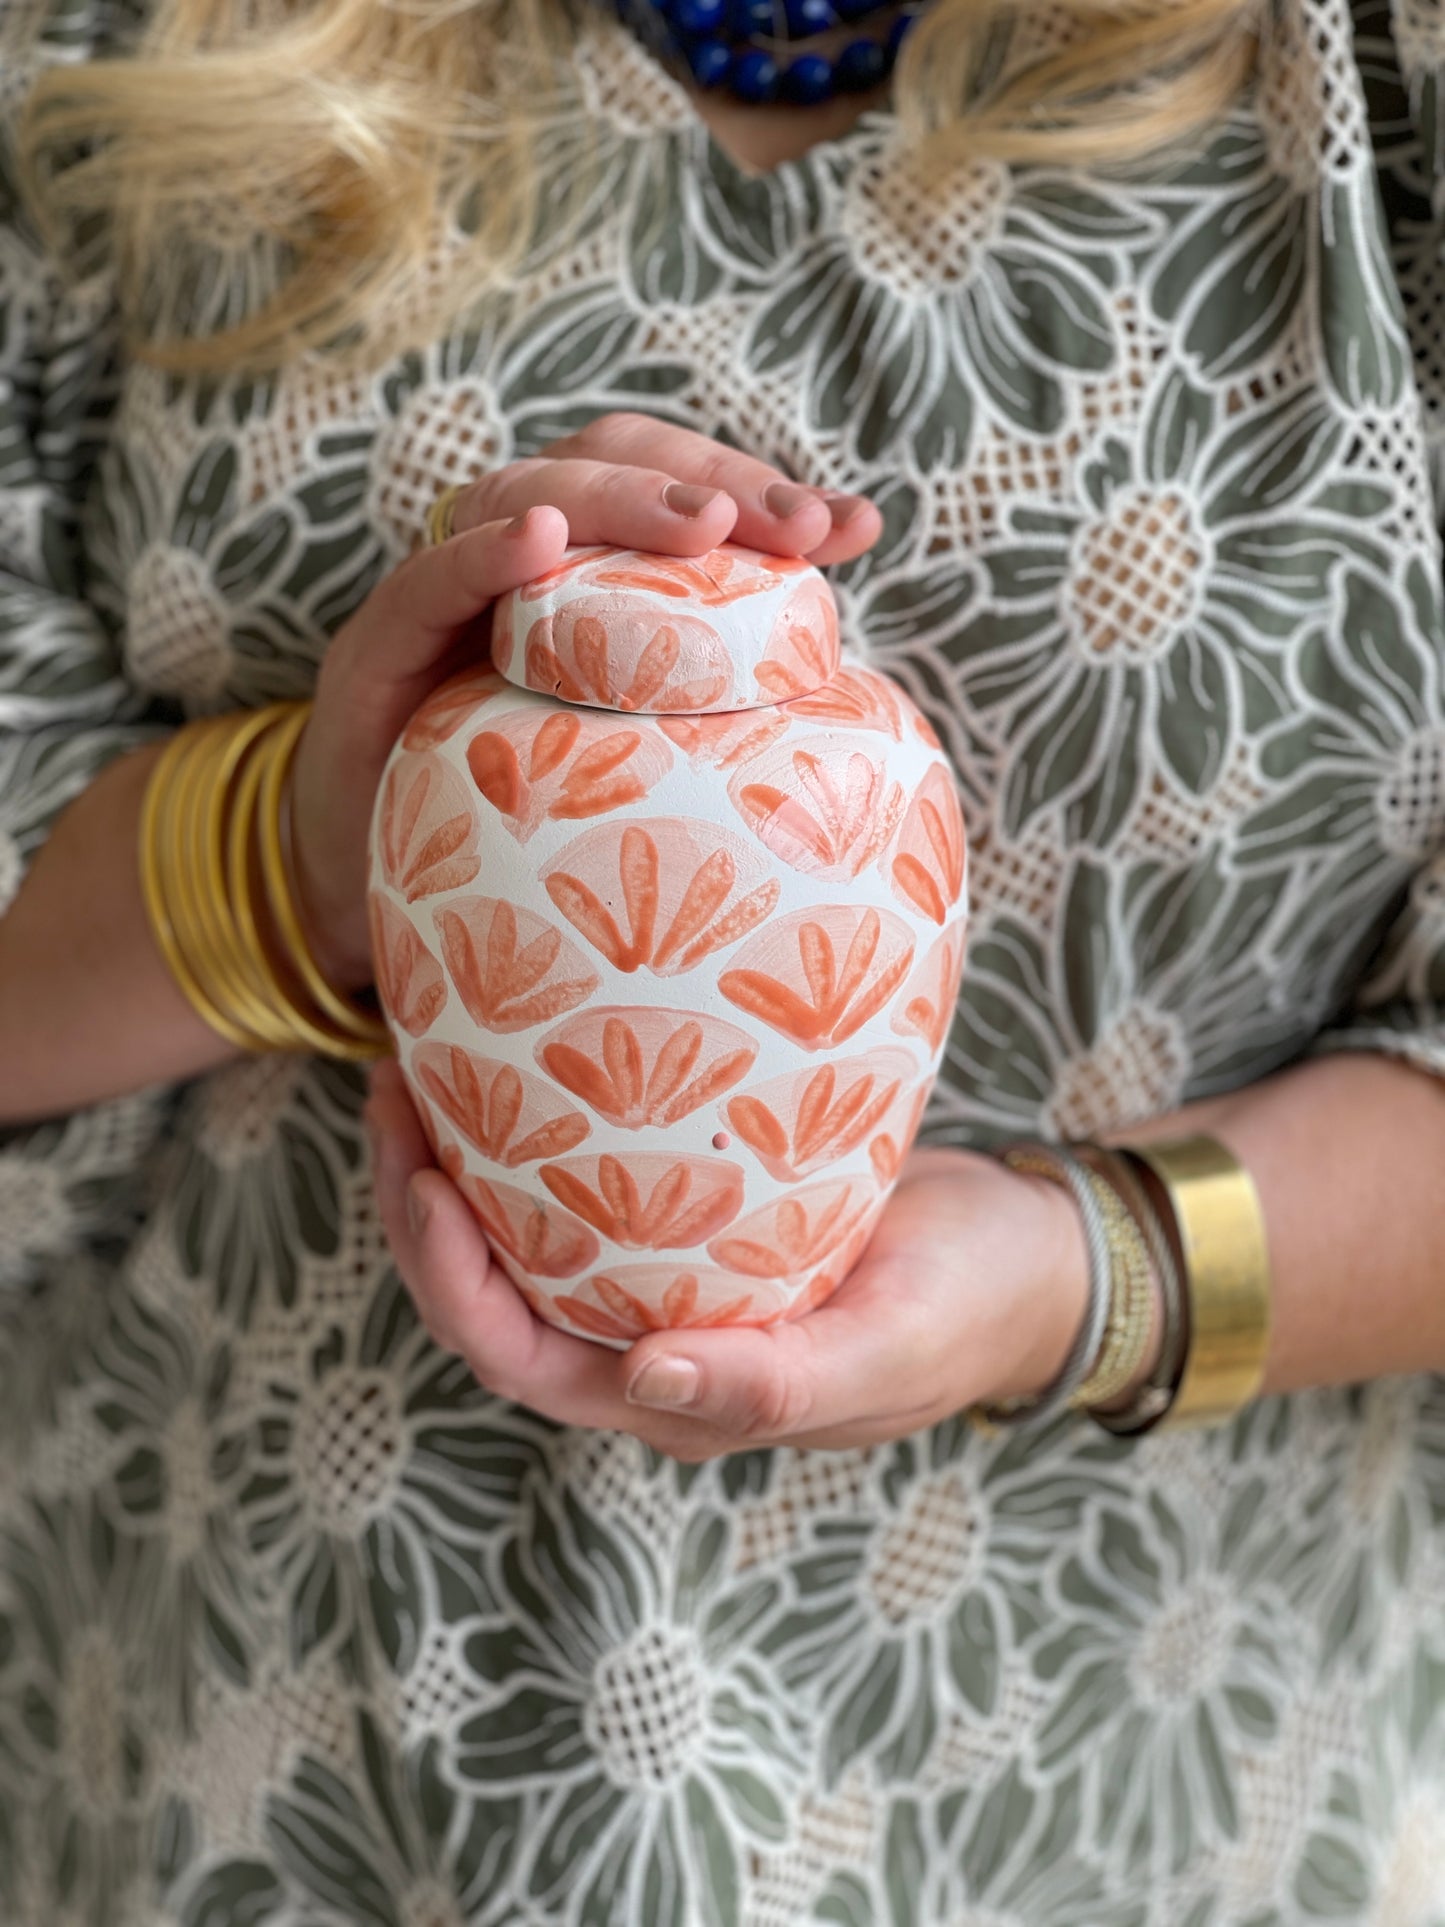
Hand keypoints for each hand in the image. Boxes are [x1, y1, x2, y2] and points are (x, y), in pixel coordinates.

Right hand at [282, 415, 883, 990]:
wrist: (371, 890)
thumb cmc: (514, 820)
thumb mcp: (625, 754)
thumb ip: (699, 702)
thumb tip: (837, 698)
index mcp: (582, 572)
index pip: (668, 486)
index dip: (758, 488)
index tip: (854, 527)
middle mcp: (510, 558)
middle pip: (602, 462)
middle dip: (707, 480)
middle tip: (797, 527)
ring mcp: (437, 595)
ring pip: (519, 493)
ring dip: (616, 500)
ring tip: (700, 525)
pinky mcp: (372, 650)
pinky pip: (425, 580)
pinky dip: (480, 552)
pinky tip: (537, 541)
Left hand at [362, 1058, 1093, 1457]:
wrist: (1031, 1255)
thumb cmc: (969, 1306)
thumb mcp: (888, 1346)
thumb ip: (777, 1383)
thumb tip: (647, 1380)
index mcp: (679, 1398)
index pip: (522, 1360)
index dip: (453, 1284)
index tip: (424, 1178)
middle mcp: (651, 1346)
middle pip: (492, 1298)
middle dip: (420, 1209)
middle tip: (394, 1088)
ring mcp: (665, 1283)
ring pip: (521, 1242)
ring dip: (457, 1164)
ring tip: (420, 1064)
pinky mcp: (690, 1222)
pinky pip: (579, 1189)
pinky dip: (529, 1135)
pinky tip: (516, 1058)